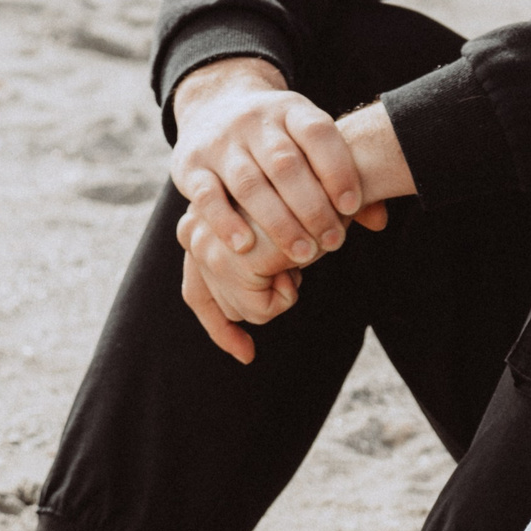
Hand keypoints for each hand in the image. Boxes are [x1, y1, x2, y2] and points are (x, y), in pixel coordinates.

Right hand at [167, 64, 408, 361]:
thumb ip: (344, 177)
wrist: (216, 104)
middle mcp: (254, 121)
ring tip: (303, 255)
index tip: (354, 206)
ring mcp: (220, 141)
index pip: (318, 133)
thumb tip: (379, 220)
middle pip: (286, 163)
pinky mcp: (189, 164)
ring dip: (278, 222)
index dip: (338, 169)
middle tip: (334, 243)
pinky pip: (206, 194)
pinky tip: (246, 247)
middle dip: (313, 207)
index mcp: (292, 109)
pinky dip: (226, 222)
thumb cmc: (282, 138)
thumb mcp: (313, 143)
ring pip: (249, 182)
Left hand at [173, 204, 305, 364]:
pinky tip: (300, 263)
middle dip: (260, 301)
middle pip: (219, 304)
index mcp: (200, 223)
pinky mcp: (235, 261)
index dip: (219, 327)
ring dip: (279, 295)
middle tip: (294, 270)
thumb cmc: (314, 198)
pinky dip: (287, 297)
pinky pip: (260, 311)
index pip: (197, 292)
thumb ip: (256, 264)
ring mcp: (210, 247)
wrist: (335, 175)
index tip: (246, 355)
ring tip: (299, 258)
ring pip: (240, 310)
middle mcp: (194, 233)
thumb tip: (248, 329)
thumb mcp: (277, 234)